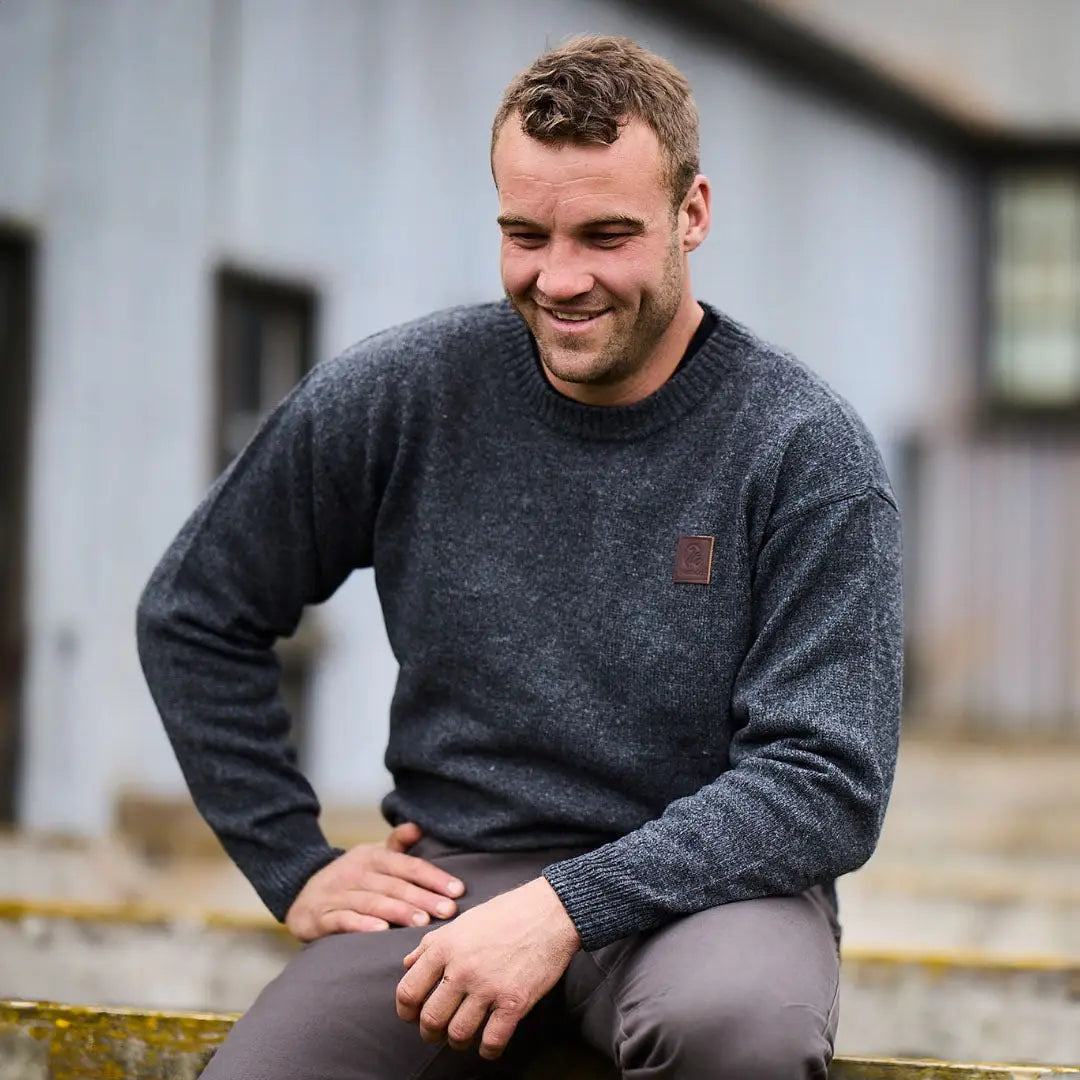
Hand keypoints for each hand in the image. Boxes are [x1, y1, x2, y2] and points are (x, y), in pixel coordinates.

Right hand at [285, 823, 464, 940]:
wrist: (302, 894)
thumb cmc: (351, 878)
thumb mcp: (372, 857)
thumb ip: (397, 845)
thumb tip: (419, 826)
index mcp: (372, 856)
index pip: (409, 866)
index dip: (434, 878)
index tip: (458, 891)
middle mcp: (356, 871)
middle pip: (395, 885)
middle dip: (424, 898)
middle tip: (448, 911)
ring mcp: (337, 893)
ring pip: (373, 902)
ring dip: (399, 912)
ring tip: (422, 923)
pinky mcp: (322, 916)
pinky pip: (344, 919)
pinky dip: (362, 925)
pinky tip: (381, 932)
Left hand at [395, 877, 580, 1059]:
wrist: (549, 912)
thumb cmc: (505, 914)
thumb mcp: (461, 922)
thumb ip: (431, 944)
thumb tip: (407, 965)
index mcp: (444, 947)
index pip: (408, 991)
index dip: (406, 1011)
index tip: (412, 1016)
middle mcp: (462, 969)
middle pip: (431, 1019)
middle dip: (430, 1033)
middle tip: (437, 1032)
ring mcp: (488, 987)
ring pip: (458, 1034)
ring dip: (457, 1042)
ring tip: (462, 1037)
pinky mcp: (514, 1002)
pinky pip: (492, 1041)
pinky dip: (487, 1050)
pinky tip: (489, 1044)